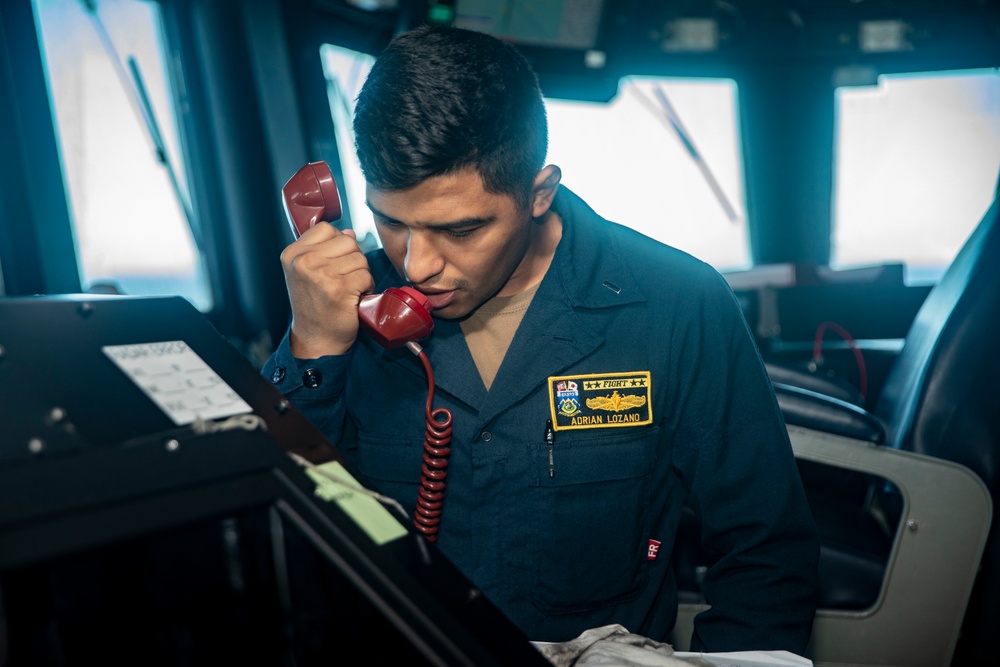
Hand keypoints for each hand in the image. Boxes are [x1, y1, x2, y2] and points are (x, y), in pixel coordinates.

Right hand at [280, 224, 374, 357]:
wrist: (315, 338)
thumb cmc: (314, 305)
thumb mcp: (307, 272)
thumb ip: (324, 249)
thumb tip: (350, 232)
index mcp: (292, 254)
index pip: (326, 228)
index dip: (337, 244)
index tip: (333, 264)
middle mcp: (303, 261)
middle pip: (347, 241)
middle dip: (352, 259)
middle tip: (343, 279)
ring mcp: (321, 274)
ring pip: (359, 257)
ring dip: (361, 274)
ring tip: (348, 289)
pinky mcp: (339, 288)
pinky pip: (366, 275)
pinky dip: (366, 287)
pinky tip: (354, 298)